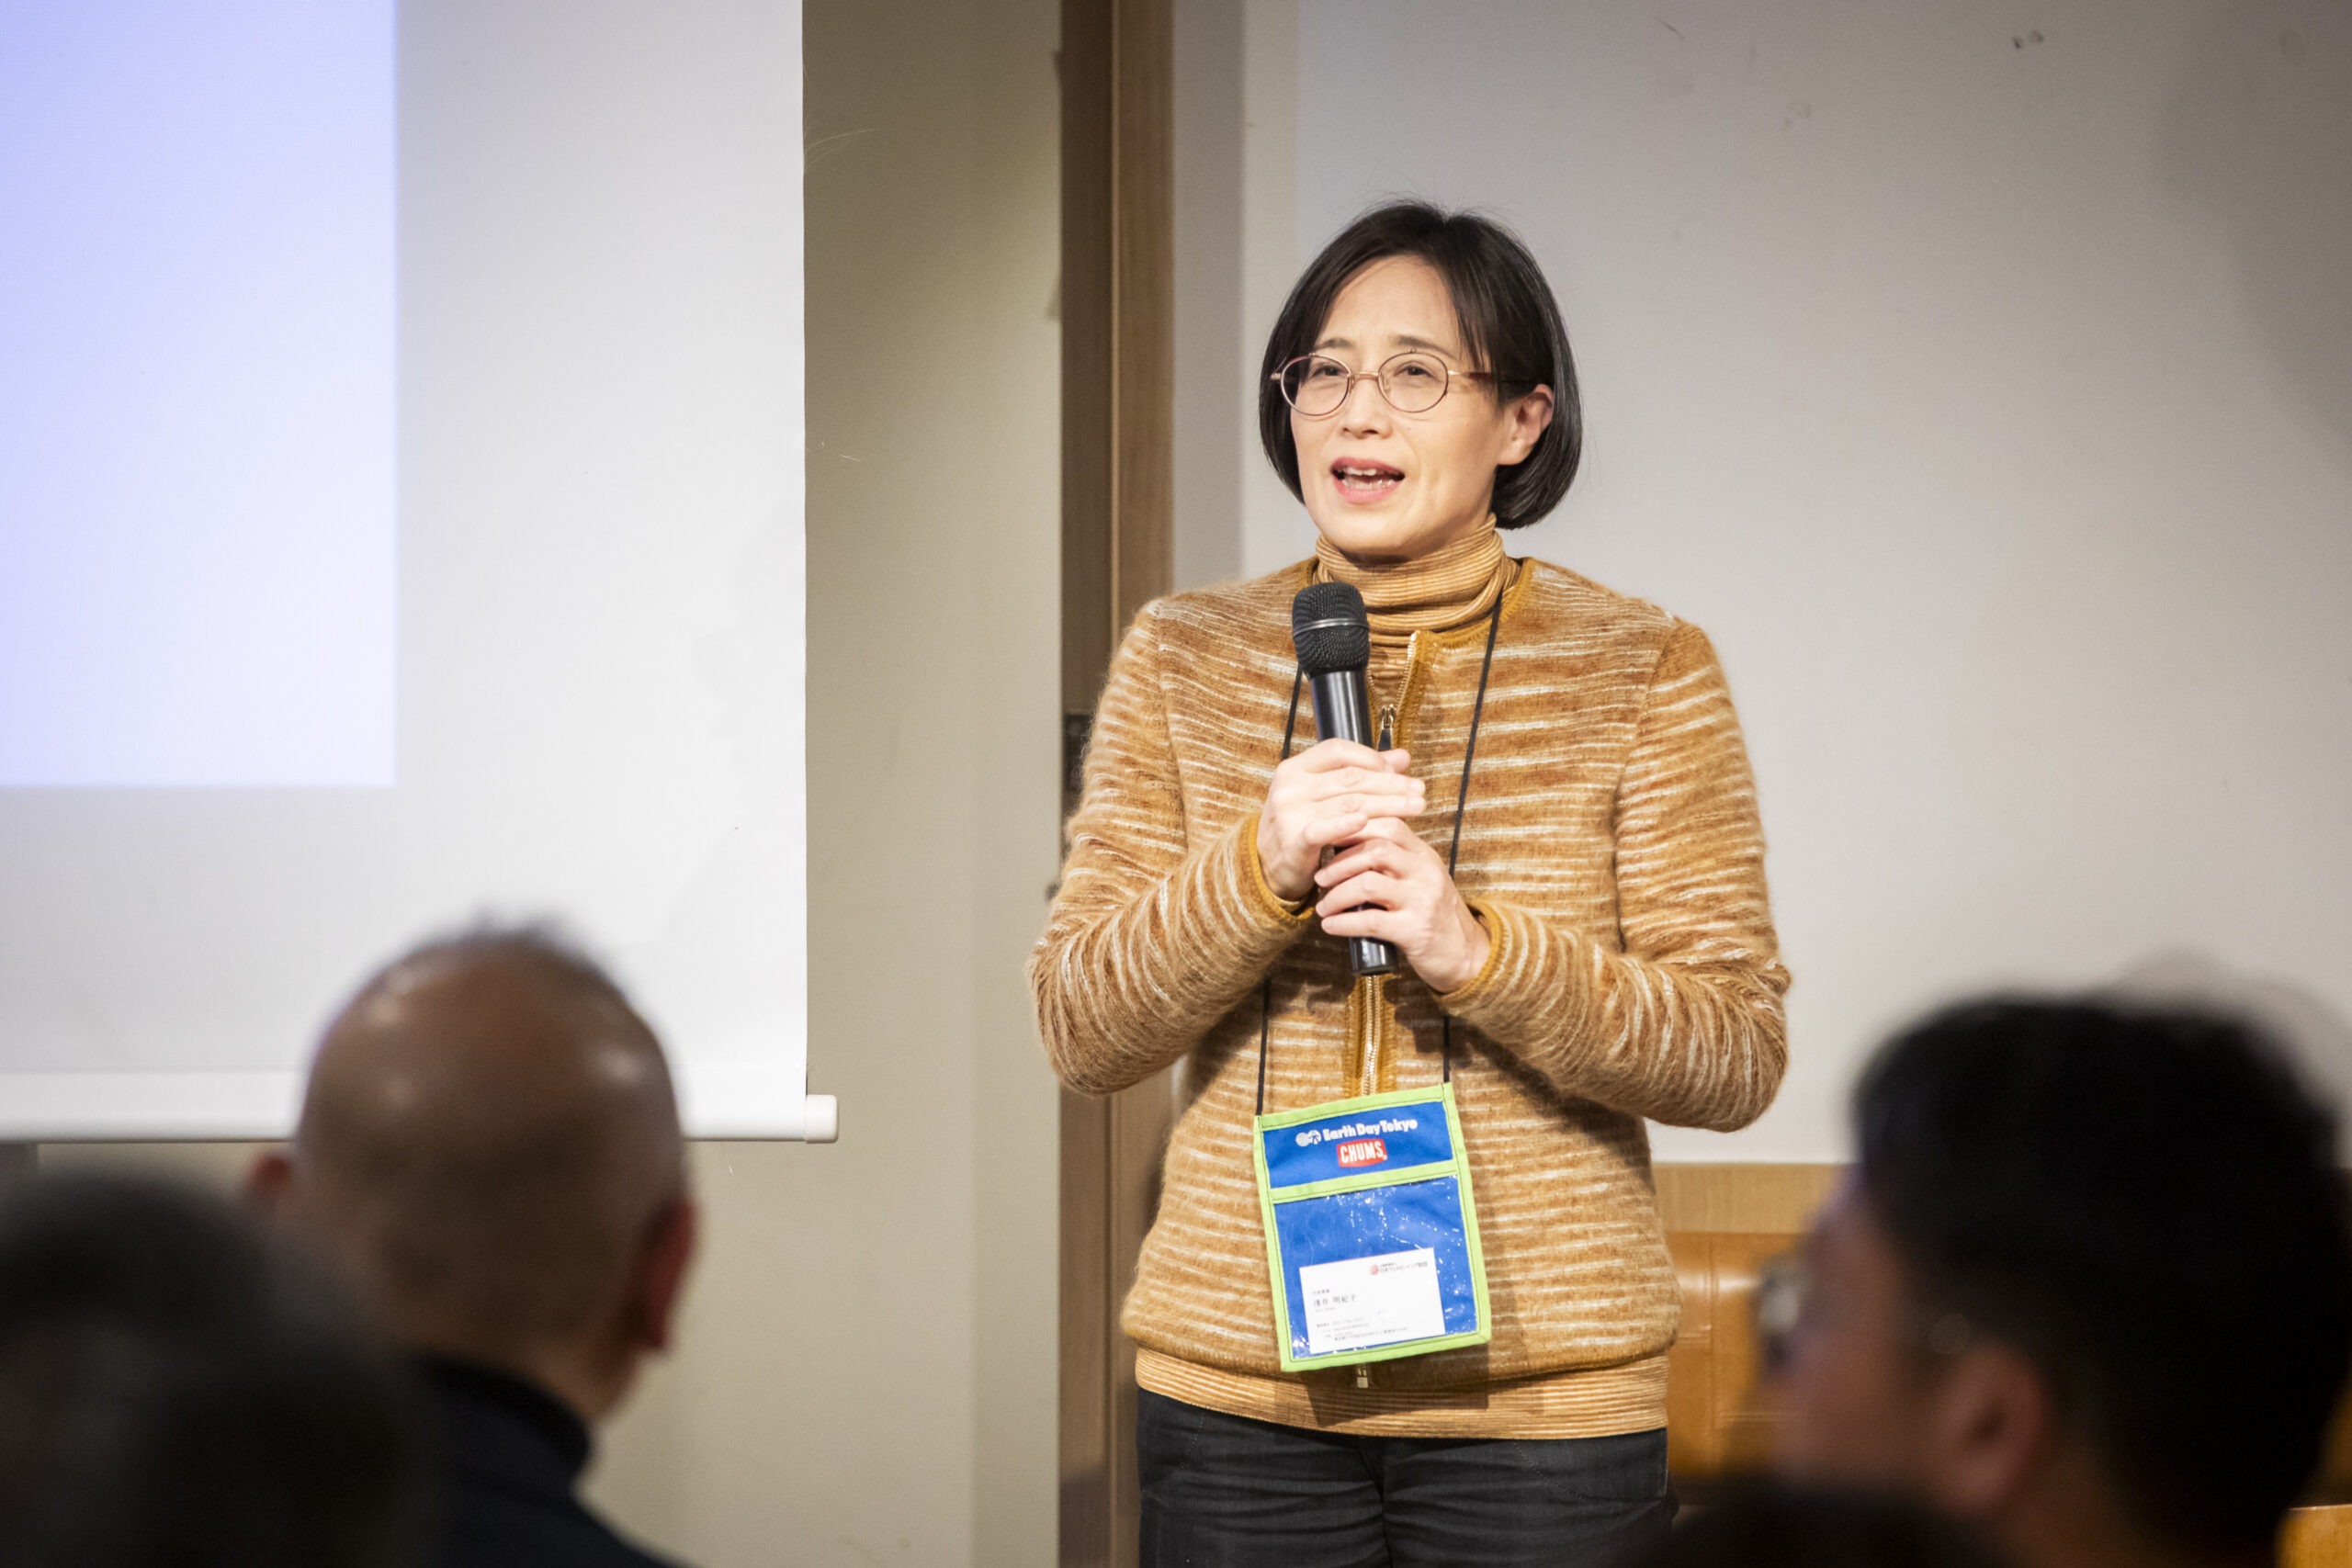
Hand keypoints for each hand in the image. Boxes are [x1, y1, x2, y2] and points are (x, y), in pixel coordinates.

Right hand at [1256, 739, 1423, 904]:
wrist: (1269, 864)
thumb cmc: (1303, 824)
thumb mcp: (1326, 794)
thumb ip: (1362, 773)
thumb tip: (1402, 757)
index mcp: (1295, 768)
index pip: (1338, 750)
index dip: (1372, 758)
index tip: (1399, 772)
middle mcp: (1290, 787)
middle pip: (1350, 778)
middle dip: (1391, 784)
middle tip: (1419, 791)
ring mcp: (1288, 814)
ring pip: (1348, 803)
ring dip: (1387, 805)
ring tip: (1415, 807)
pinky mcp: (1292, 842)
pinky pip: (1323, 830)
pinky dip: (1347, 825)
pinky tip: (1368, 822)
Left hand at [1313, 817, 1490, 994]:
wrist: (1466, 955)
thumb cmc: (1433, 914)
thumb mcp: (1421, 879)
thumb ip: (1396, 862)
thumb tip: (1347, 848)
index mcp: (1425, 856)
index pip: (1390, 826)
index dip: (1355, 829)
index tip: (1330, 840)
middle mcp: (1426, 873)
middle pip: (1375, 850)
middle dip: (1340, 863)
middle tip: (1321, 878)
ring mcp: (1422, 900)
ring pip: (1368, 883)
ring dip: (1336, 894)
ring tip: (1323, 906)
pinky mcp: (1415, 930)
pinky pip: (1370, 921)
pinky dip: (1343, 923)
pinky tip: (1330, 926)